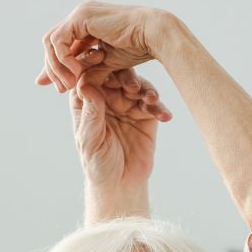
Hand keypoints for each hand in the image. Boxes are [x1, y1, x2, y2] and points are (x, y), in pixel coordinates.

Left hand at [37, 2, 164, 91]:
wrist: (152, 36)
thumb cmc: (136, 49)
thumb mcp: (104, 65)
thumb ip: (85, 72)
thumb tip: (68, 85)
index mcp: (85, 24)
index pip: (58, 46)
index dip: (54, 68)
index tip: (59, 89)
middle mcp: (80, 16)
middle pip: (50, 43)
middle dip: (52, 69)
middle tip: (62, 90)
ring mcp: (80, 14)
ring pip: (50, 41)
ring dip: (56, 67)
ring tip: (70, 85)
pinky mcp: (81, 16)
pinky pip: (59, 40)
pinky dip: (63, 59)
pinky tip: (77, 72)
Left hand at [71, 66, 170, 188]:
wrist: (120, 183)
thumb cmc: (98, 163)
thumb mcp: (90, 140)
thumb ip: (91, 114)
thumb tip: (87, 85)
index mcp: (87, 101)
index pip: (89, 78)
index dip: (96, 69)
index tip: (104, 68)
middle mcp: (107, 97)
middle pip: (116, 76)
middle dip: (125, 77)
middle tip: (132, 86)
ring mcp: (127, 103)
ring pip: (138, 86)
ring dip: (146, 90)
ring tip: (151, 99)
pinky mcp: (146, 114)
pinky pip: (154, 105)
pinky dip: (160, 108)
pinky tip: (164, 116)